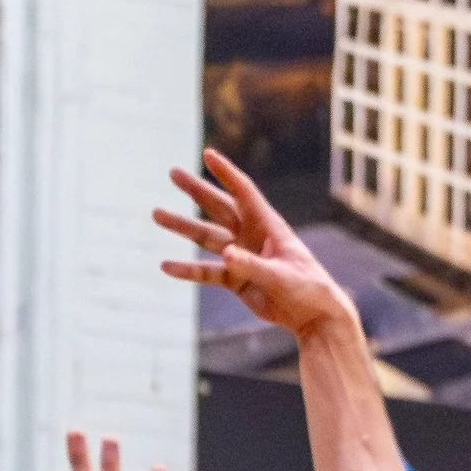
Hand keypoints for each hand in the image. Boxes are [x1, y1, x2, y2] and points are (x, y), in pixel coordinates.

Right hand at [154, 149, 355, 339]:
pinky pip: (207, 272)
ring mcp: (242, 256)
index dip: (226, 173)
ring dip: (183, 226)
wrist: (313, 316)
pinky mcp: (236, 280)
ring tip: (157, 214)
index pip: (243, 191)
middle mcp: (252, 235)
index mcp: (268, 225)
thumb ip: (252, 265)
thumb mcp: (281, 276)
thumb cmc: (307, 288)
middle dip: (196, 190)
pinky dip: (188, 270)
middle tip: (173, 173)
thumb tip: (226, 255)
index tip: (207, 154)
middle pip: (218, 207)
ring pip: (207, 237)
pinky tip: (166, 266)